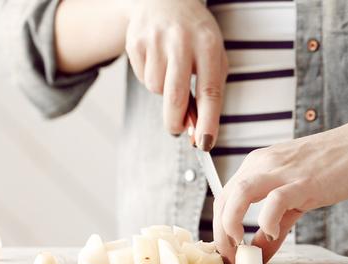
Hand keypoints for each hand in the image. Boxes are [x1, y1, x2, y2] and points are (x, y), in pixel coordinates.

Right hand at [123, 0, 227, 148]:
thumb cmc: (195, 35)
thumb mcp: (212, 56)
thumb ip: (209, 91)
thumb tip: (197, 131)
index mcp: (208, 44)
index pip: (209, 91)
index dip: (208, 121)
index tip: (205, 144)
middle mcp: (181, 41)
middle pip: (175, 96)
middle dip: (176, 121)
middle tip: (177, 130)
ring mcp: (156, 41)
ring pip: (156, 89)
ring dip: (163, 91)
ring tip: (170, 70)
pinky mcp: (136, 42)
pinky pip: (142, 78)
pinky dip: (150, 77)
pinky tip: (157, 60)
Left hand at [213, 116, 347, 263]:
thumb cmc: (332, 166)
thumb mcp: (296, 195)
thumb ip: (276, 224)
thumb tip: (261, 251)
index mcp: (257, 165)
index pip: (224, 197)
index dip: (219, 227)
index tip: (227, 249)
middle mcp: (262, 165)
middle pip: (224, 199)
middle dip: (221, 233)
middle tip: (230, 257)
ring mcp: (281, 171)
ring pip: (239, 195)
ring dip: (231, 224)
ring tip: (239, 247)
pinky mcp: (302, 181)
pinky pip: (274, 200)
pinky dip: (267, 220)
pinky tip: (271, 233)